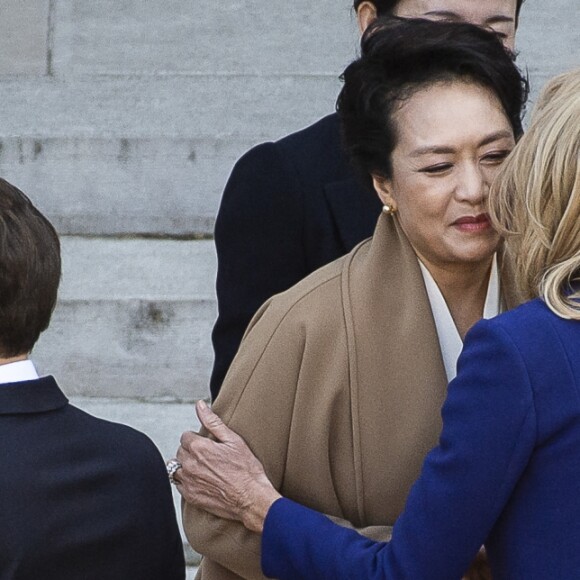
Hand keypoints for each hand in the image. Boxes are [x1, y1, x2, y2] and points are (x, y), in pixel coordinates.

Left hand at [176, 400, 281, 532]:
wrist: (251, 498)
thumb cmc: (246, 468)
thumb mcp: (233, 440)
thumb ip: (213, 421)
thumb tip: (200, 405)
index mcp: (199, 448)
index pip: (185, 436)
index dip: (197, 438)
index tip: (208, 444)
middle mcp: (190, 464)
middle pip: (180, 451)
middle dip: (191, 450)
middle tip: (208, 455)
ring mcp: (188, 482)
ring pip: (176, 468)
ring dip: (186, 465)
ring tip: (202, 468)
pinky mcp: (190, 496)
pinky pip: (178, 484)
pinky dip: (185, 480)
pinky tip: (200, 480)